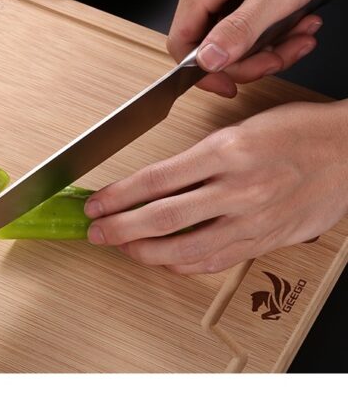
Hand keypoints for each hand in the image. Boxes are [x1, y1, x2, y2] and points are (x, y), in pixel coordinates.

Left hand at [84, 100, 347, 273]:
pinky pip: (214, 262)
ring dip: (144, 253)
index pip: (155, 179)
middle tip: (97, 232)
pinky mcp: (264, 241)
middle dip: (120, 228)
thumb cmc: (297, 132)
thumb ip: (197, 160)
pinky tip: (162, 261)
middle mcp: (237, 188)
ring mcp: (251, 220)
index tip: (96, 203)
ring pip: (185, 249)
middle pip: (162, 218)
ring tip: (122, 248)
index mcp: (227, 151)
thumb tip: (153, 185)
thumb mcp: (240, 129)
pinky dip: (181, 265)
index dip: (118, 196)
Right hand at [167, 0, 329, 96]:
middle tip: (279, 58)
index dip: (205, 73)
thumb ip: (242, 29)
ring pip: (230, 34)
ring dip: (267, 45)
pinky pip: (242, 19)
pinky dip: (269, 28)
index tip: (229, 86)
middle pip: (210, 42)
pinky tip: (294, 23)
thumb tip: (209, 61)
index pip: (182, 43)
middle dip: (250, 58)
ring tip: (299, 36)